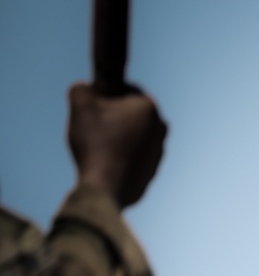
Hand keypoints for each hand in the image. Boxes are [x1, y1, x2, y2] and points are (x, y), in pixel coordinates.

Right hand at [68, 82, 166, 207]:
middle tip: (94, 127)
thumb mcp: (81, 103)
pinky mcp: (151, 174)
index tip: (93, 107)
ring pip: (132, 137)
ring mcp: (158, 154)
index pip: (125, 89)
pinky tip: (105, 163)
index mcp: (148, 107)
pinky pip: (132, 158)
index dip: (105, 94)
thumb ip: (82, 87)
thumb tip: (85, 89)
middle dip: (113, 117)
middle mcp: (160, 130)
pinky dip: (120, 158)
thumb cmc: (95, 142)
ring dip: (117, 138)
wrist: (105, 188)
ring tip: (99, 147)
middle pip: (130, 115)